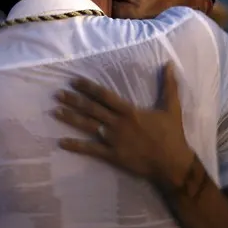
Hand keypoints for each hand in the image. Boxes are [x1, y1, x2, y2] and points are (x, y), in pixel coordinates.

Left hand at [52, 63, 193, 188]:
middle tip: (57, 94)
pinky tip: (62, 142)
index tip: (74, 81)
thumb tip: (169, 64)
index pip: (105, 95)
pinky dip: (76, 146)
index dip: (88, 87)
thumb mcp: (172, 108)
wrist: (172, 163)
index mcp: (130, 111)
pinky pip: (91, 150)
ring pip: (88, 127)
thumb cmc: (171, 135)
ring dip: (71, 119)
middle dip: (74, 100)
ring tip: (55, 111)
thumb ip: (169, 86)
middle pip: (92, 109)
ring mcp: (113, 140)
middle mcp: (118, 123)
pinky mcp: (112, 155)